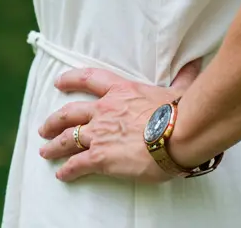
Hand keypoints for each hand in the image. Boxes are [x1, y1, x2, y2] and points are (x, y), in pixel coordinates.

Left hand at [37, 58, 201, 182]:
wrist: (177, 133)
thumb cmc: (179, 111)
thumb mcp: (179, 90)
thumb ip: (183, 78)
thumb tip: (195, 65)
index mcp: (121, 90)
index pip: (89, 79)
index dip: (71, 79)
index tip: (59, 82)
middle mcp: (105, 109)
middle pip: (70, 112)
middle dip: (54, 120)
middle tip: (44, 127)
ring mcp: (100, 133)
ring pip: (68, 138)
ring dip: (54, 146)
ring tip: (45, 151)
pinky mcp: (100, 157)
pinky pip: (77, 164)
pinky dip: (67, 170)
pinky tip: (62, 175)